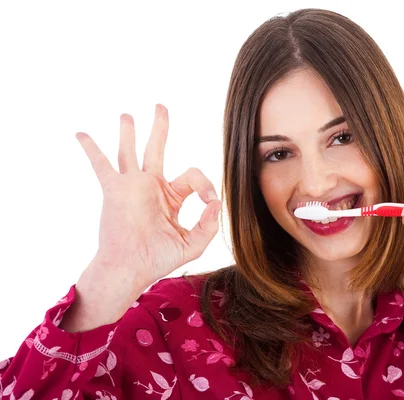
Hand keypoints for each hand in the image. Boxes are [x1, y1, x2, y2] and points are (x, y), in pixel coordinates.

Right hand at [75, 104, 221, 289]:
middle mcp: (152, 187)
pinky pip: (101, 165)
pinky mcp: (114, 190)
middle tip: (161, 106)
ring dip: (129, 132)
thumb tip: (216, 203)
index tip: (208, 202)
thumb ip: (208, 225)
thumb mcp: (192, 244)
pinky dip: (91, 149)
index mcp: (172, 197)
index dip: (205, 184)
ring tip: (127, 115)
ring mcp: (132, 187)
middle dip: (159, 127)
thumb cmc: (159, 259)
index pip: (193, 176)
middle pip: (156, 149)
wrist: (130, 269)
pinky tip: (81, 134)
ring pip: (130, 152)